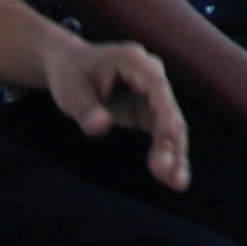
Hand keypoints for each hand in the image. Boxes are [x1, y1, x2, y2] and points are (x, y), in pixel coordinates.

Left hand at [35, 33, 189, 189]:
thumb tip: (101, 127)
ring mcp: (154, 94)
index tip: (168, 136)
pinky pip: (164, 134)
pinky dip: (168, 154)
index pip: (157, 88)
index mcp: (135, 61)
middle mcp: (152, 75)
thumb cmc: (70, 75)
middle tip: (165, 172)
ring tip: (177, 184)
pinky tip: (172, 179)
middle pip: (169, 110)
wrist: (70, 66)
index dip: (165, 112)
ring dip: (175, 154)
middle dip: (171, 142)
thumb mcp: (70, 91)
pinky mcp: (151, 110)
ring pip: (172, 125)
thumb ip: (86, 109)